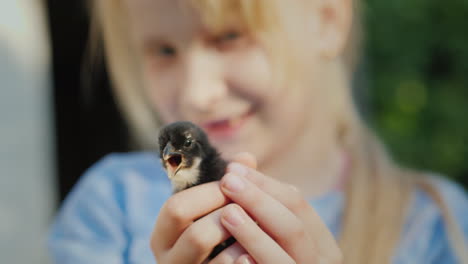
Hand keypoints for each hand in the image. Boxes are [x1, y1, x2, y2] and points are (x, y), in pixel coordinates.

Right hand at [150, 153, 255, 263]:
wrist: (219, 262)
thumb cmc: (217, 233)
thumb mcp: (213, 207)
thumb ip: (227, 184)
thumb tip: (246, 158)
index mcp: (164, 234)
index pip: (176, 208)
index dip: (209, 193)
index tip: (234, 183)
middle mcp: (170, 260)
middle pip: (196, 235)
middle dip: (228, 217)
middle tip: (247, 206)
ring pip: (219, 260)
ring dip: (244, 239)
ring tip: (259, 226)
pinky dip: (248, 260)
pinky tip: (259, 252)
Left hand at [211, 153, 342, 263]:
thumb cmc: (274, 257)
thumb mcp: (274, 229)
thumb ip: (263, 199)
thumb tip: (242, 158)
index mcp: (321, 239)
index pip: (296, 202)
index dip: (264, 183)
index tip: (233, 168)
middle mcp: (321, 261)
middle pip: (291, 224)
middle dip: (258, 200)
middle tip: (227, 181)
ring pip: (282, 256)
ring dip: (254, 233)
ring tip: (227, 212)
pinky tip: (235, 257)